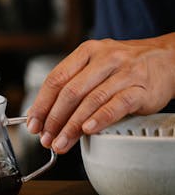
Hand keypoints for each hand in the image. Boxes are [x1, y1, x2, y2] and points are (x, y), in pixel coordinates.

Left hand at [27, 33, 174, 153]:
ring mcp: (124, 73)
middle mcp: (104, 59)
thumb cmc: (124, 66)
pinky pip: (116, 106)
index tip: (33, 123)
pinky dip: (99, 119)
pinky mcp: (141, 89)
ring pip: (91, 101)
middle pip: (70, 92)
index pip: (56, 79)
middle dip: (53, 119)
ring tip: (61, 142)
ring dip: (72, 126)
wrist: (168, 59)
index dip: (41, 104)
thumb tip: (44, 115)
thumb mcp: (95, 66)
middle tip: (45, 138)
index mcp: (86, 52)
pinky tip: (87, 131)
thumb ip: (73, 85)